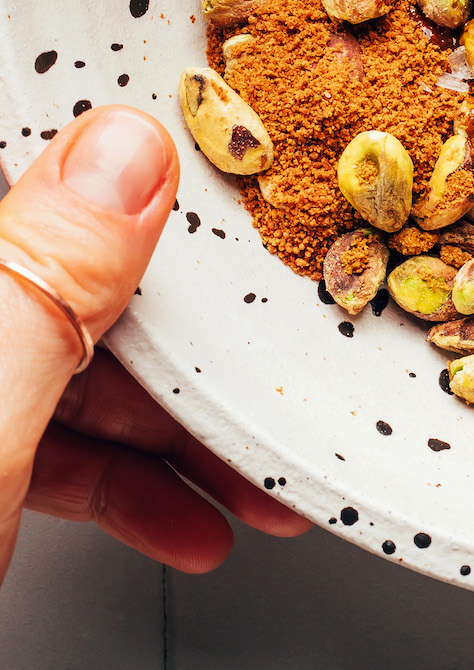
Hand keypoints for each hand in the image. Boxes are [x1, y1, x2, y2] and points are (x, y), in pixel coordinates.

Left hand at [0, 105, 307, 588]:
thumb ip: (38, 282)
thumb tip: (118, 154)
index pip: (15, 172)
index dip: (114, 166)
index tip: (211, 185)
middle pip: (46, 274)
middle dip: (168, 326)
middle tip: (254, 347)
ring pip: (52, 367)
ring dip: (167, 421)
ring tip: (250, 463)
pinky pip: (34, 443)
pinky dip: (118, 481)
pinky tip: (184, 515)